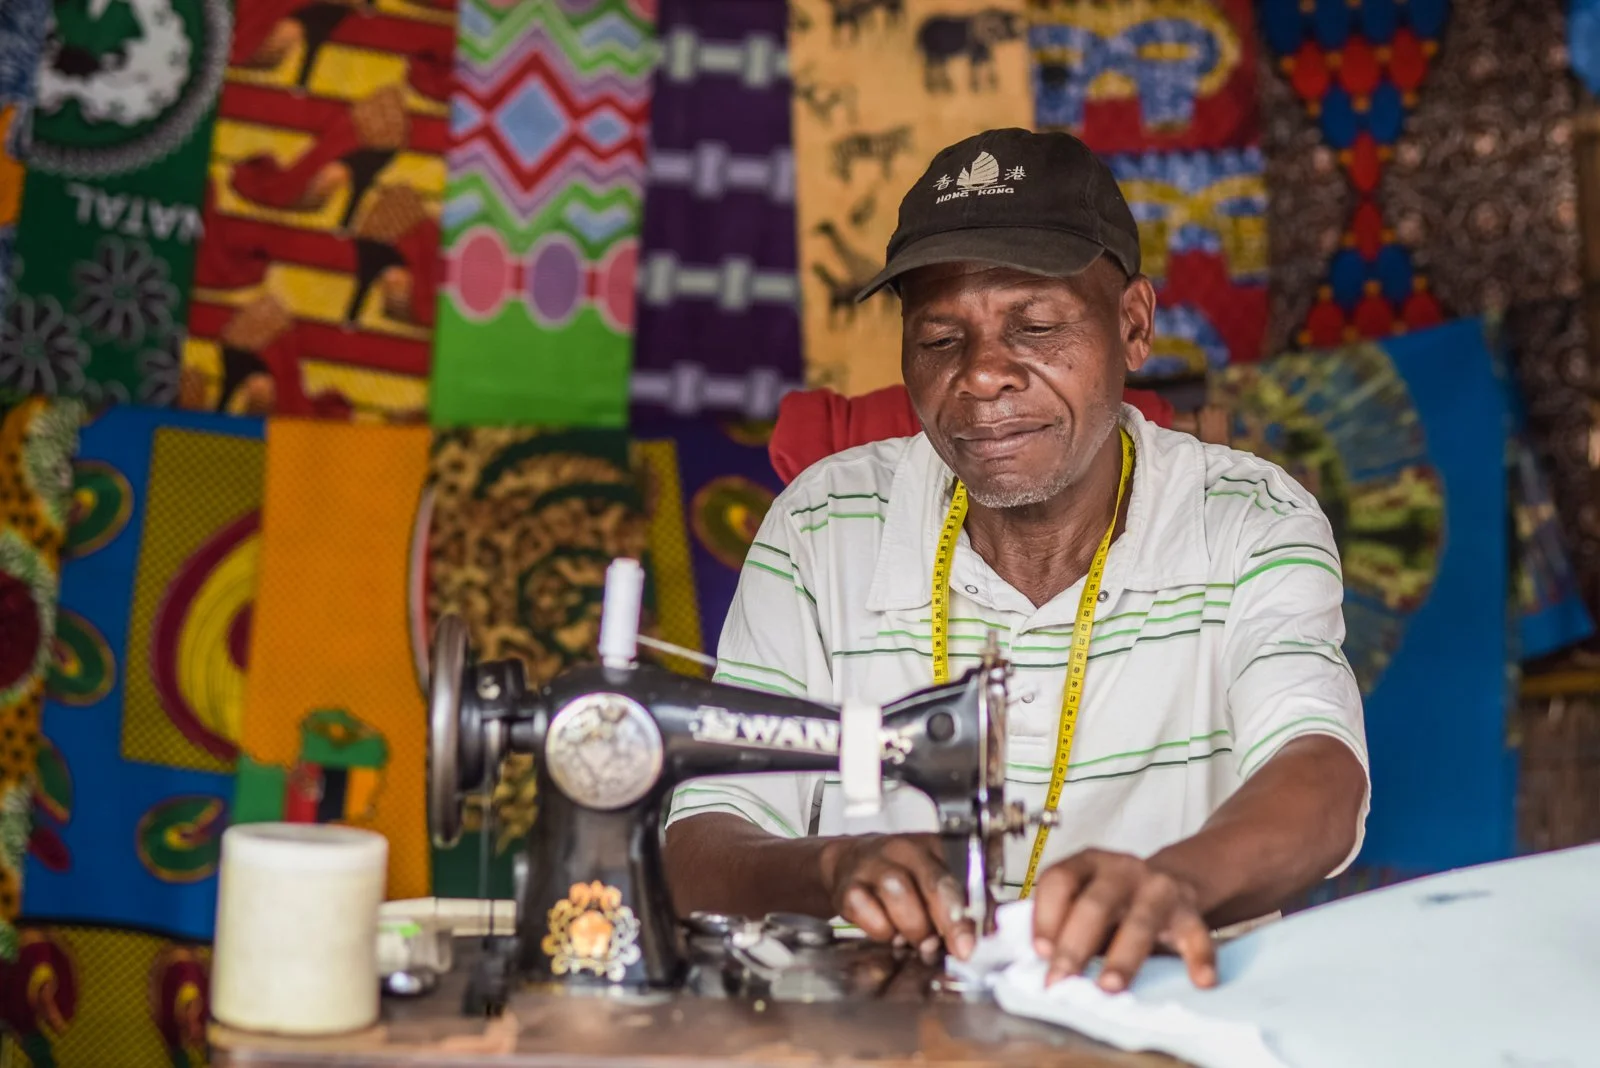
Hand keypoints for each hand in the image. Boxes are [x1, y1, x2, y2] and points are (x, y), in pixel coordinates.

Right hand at [819, 833, 975, 961]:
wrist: (848, 863)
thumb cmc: (900, 875)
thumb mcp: (934, 880)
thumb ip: (965, 905)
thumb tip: (990, 932)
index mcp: (933, 846)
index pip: (958, 877)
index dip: (964, 914)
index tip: (968, 945)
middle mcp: (904, 850)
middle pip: (932, 883)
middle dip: (945, 923)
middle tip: (946, 949)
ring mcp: (873, 865)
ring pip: (898, 894)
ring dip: (911, 927)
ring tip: (914, 939)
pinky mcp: (847, 887)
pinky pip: (865, 911)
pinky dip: (879, 929)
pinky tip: (887, 930)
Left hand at [1031, 849, 1215, 991]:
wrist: (1170, 882)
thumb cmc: (1114, 902)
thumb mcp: (1084, 899)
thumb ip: (1063, 924)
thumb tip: (1037, 964)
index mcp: (1087, 863)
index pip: (1059, 880)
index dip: (1046, 915)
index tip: (1039, 952)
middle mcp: (1122, 870)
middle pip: (1096, 904)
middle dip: (1075, 945)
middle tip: (1061, 980)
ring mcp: (1158, 888)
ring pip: (1141, 921)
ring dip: (1123, 956)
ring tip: (1110, 986)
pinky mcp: (1189, 910)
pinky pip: (1197, 933)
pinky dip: (1200, 957)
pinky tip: (1200, 980)